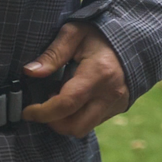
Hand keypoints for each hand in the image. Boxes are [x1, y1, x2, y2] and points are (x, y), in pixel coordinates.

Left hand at [20, 21, 130, 136]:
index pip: (66, 104)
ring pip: (84, 128)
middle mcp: (110, 94)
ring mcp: (116, 104)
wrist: (134, 38)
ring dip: (65, 120)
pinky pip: (93, 122)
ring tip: (60, 96)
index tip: (27, 111)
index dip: (42, 112)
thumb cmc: (101, 33)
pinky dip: (77, 116)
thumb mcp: (74, 33)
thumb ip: (52, 53)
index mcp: (98, 74)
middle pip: (75, 126)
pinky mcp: (118, 108)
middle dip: (53, 121)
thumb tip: (30, 72)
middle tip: (44, 103)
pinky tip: (74, 98)